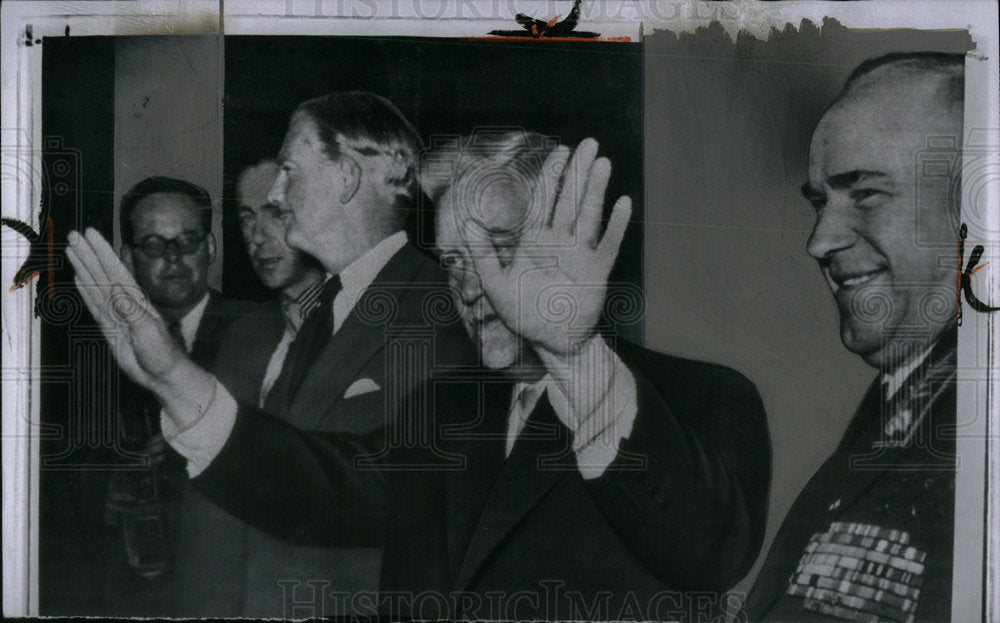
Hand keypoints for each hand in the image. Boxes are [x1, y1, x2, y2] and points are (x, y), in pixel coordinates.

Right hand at [66, 228, 184, 389]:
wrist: (162, 375)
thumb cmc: (162, 354)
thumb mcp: (148, 332)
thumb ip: (132, 313)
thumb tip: (117, 292)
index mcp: (136, 300)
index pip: (115, 270)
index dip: (102, 251)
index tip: (91, 234)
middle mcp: (124, 303)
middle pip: (102, 273)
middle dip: (88, 253)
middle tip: (74, 235)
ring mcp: (115, 313)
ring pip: (95, 285)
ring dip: (84, 267)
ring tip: (72, 249)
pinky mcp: (109, 327)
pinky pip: (94, 305)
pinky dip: (85, 291)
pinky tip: (78, 277)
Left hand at [467, 138, 630, 359]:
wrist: (551, 341)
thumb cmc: (523, 314)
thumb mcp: (495, 285)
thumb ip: (483, 255)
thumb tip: (468, 223)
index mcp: (536, 241)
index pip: (544, 200)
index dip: (552, 175)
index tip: (561, 151)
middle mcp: (560, 242)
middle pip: (570, 199)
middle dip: (578, 172)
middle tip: (590, 143)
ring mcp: (580, 255)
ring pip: (589, 215)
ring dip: (596, 189)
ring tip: (604, 163)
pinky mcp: (597, 272)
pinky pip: (608, 245)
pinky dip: (616, 225)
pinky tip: (623, 203)